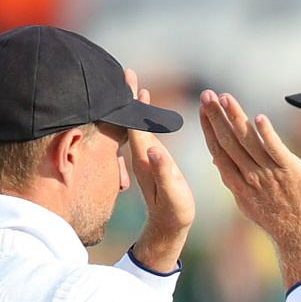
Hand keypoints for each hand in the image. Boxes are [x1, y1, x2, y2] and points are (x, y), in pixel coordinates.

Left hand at [123, 74, 193, 273]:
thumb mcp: (172, 194)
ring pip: (134, 125)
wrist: (167, 228)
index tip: (129, 81)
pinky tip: (141, 111)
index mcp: (144, 157)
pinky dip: (139, 118)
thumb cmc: (174, 211)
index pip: (134, 124)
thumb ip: (163, 171)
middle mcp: (139, 154)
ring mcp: (142, 157)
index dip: (131, 103)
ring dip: (132, 105)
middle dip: (128, 96)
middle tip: (126, 72)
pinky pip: (140, 132)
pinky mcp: (147, 161)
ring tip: (133, 85)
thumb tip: (153, 149)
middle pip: (130, 120)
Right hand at [198, 89, 300, 285]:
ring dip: (235, 118)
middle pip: (229, 142)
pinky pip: (276, 149)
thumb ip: (233, 179)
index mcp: (238, 184)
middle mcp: (250, 177)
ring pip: (248, 141)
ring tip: (225, 98)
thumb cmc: (276, 218)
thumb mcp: (247, 202)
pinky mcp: (290, 171)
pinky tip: (258, 119)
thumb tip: (218, 160)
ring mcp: (270, 173)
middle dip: (216, 117)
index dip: (209, 128)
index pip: (219, 150)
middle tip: (206, 95)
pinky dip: (266, 134)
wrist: (300, 237)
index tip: (203, 110)